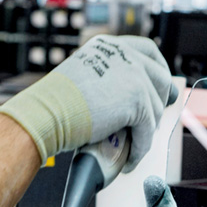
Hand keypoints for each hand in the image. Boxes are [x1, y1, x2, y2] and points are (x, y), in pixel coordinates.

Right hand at [0, 35, 178, 169]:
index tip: (161, 86)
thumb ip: (108, 77)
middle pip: (160, 78)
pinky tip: (130, 160)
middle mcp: (126, 55)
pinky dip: (140, 148)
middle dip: (161, 100)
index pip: (148, 51)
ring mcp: (135, 76)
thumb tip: (128, 97)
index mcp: (111, 46)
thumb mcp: (85, 75)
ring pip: (154, 109)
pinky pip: (147, 130)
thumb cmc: (54, 102)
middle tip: (155, 120)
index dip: (158, 69)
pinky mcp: (137, 101)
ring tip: (135, 146)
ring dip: (146, 131)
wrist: (45, 113)